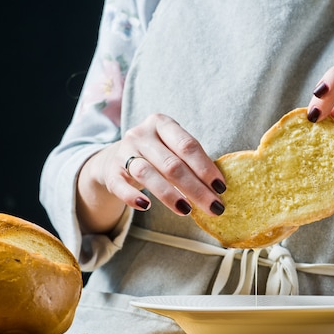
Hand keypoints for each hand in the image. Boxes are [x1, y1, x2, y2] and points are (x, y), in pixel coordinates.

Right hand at [77, 113, 225, 232]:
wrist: (119, 157)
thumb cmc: (158, 154)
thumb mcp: (173, 149)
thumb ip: (192, 163)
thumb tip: (218, 189)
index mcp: (162, 124)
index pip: (188, 146)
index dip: (206, 168)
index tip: (221, 188)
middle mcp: (141, 134)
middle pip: (172, 164)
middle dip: (196, 188)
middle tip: (214, 207)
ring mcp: (123, 152)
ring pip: (148, 174)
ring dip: (169, 195)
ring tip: (187, 210)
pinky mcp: (111, 172)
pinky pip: (121, 186)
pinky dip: (133, 197)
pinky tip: (147, 206)